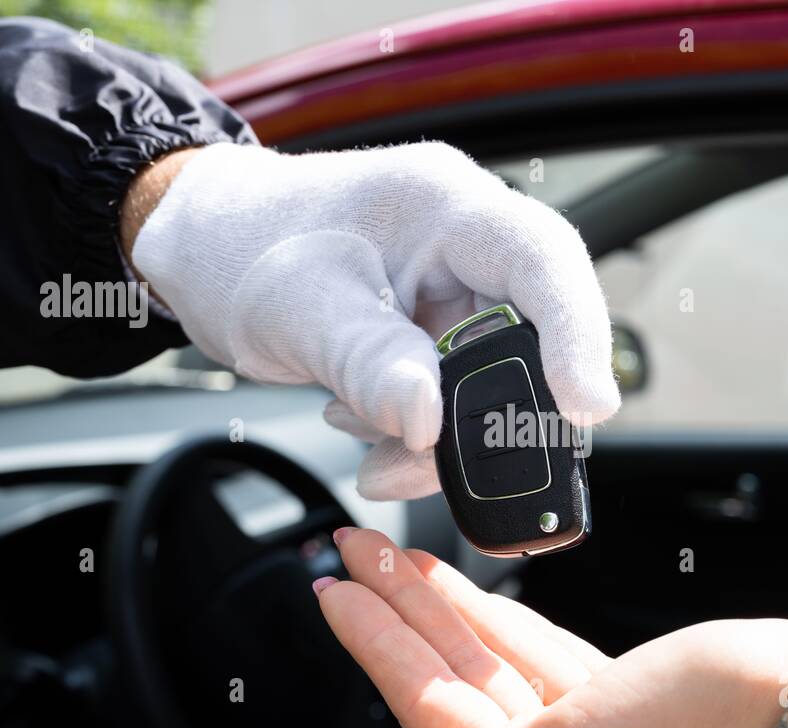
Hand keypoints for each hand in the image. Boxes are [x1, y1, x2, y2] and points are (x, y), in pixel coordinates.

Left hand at [123, 142, 619, 500]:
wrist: (200, 253)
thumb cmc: (241, 247)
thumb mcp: (297, 308)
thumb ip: (369, 362)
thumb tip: (431, 423)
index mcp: (444, 207)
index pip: (542, 259)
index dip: (576, 332)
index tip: (586, 407)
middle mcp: (465, 248)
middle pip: (531, 336)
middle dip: (492, 412)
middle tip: (440, 460)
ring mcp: (453, 295)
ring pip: (492, 384)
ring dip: (443, 436)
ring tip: (373, 449)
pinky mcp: (435, 337)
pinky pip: (456, 399)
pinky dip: (418, 435)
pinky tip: (365, 431)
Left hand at [314, 528, 787, 727]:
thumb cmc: (714, 722)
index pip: (429, 708)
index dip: (376, 646)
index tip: (334, 591)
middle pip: (448, 676)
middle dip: (394, 613)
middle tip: (346, 553)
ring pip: (485, 657)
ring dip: (435, 604)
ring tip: (389, 555)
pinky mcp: (613, 697)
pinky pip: (530, 649)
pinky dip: (493, 616)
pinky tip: (460, 592)